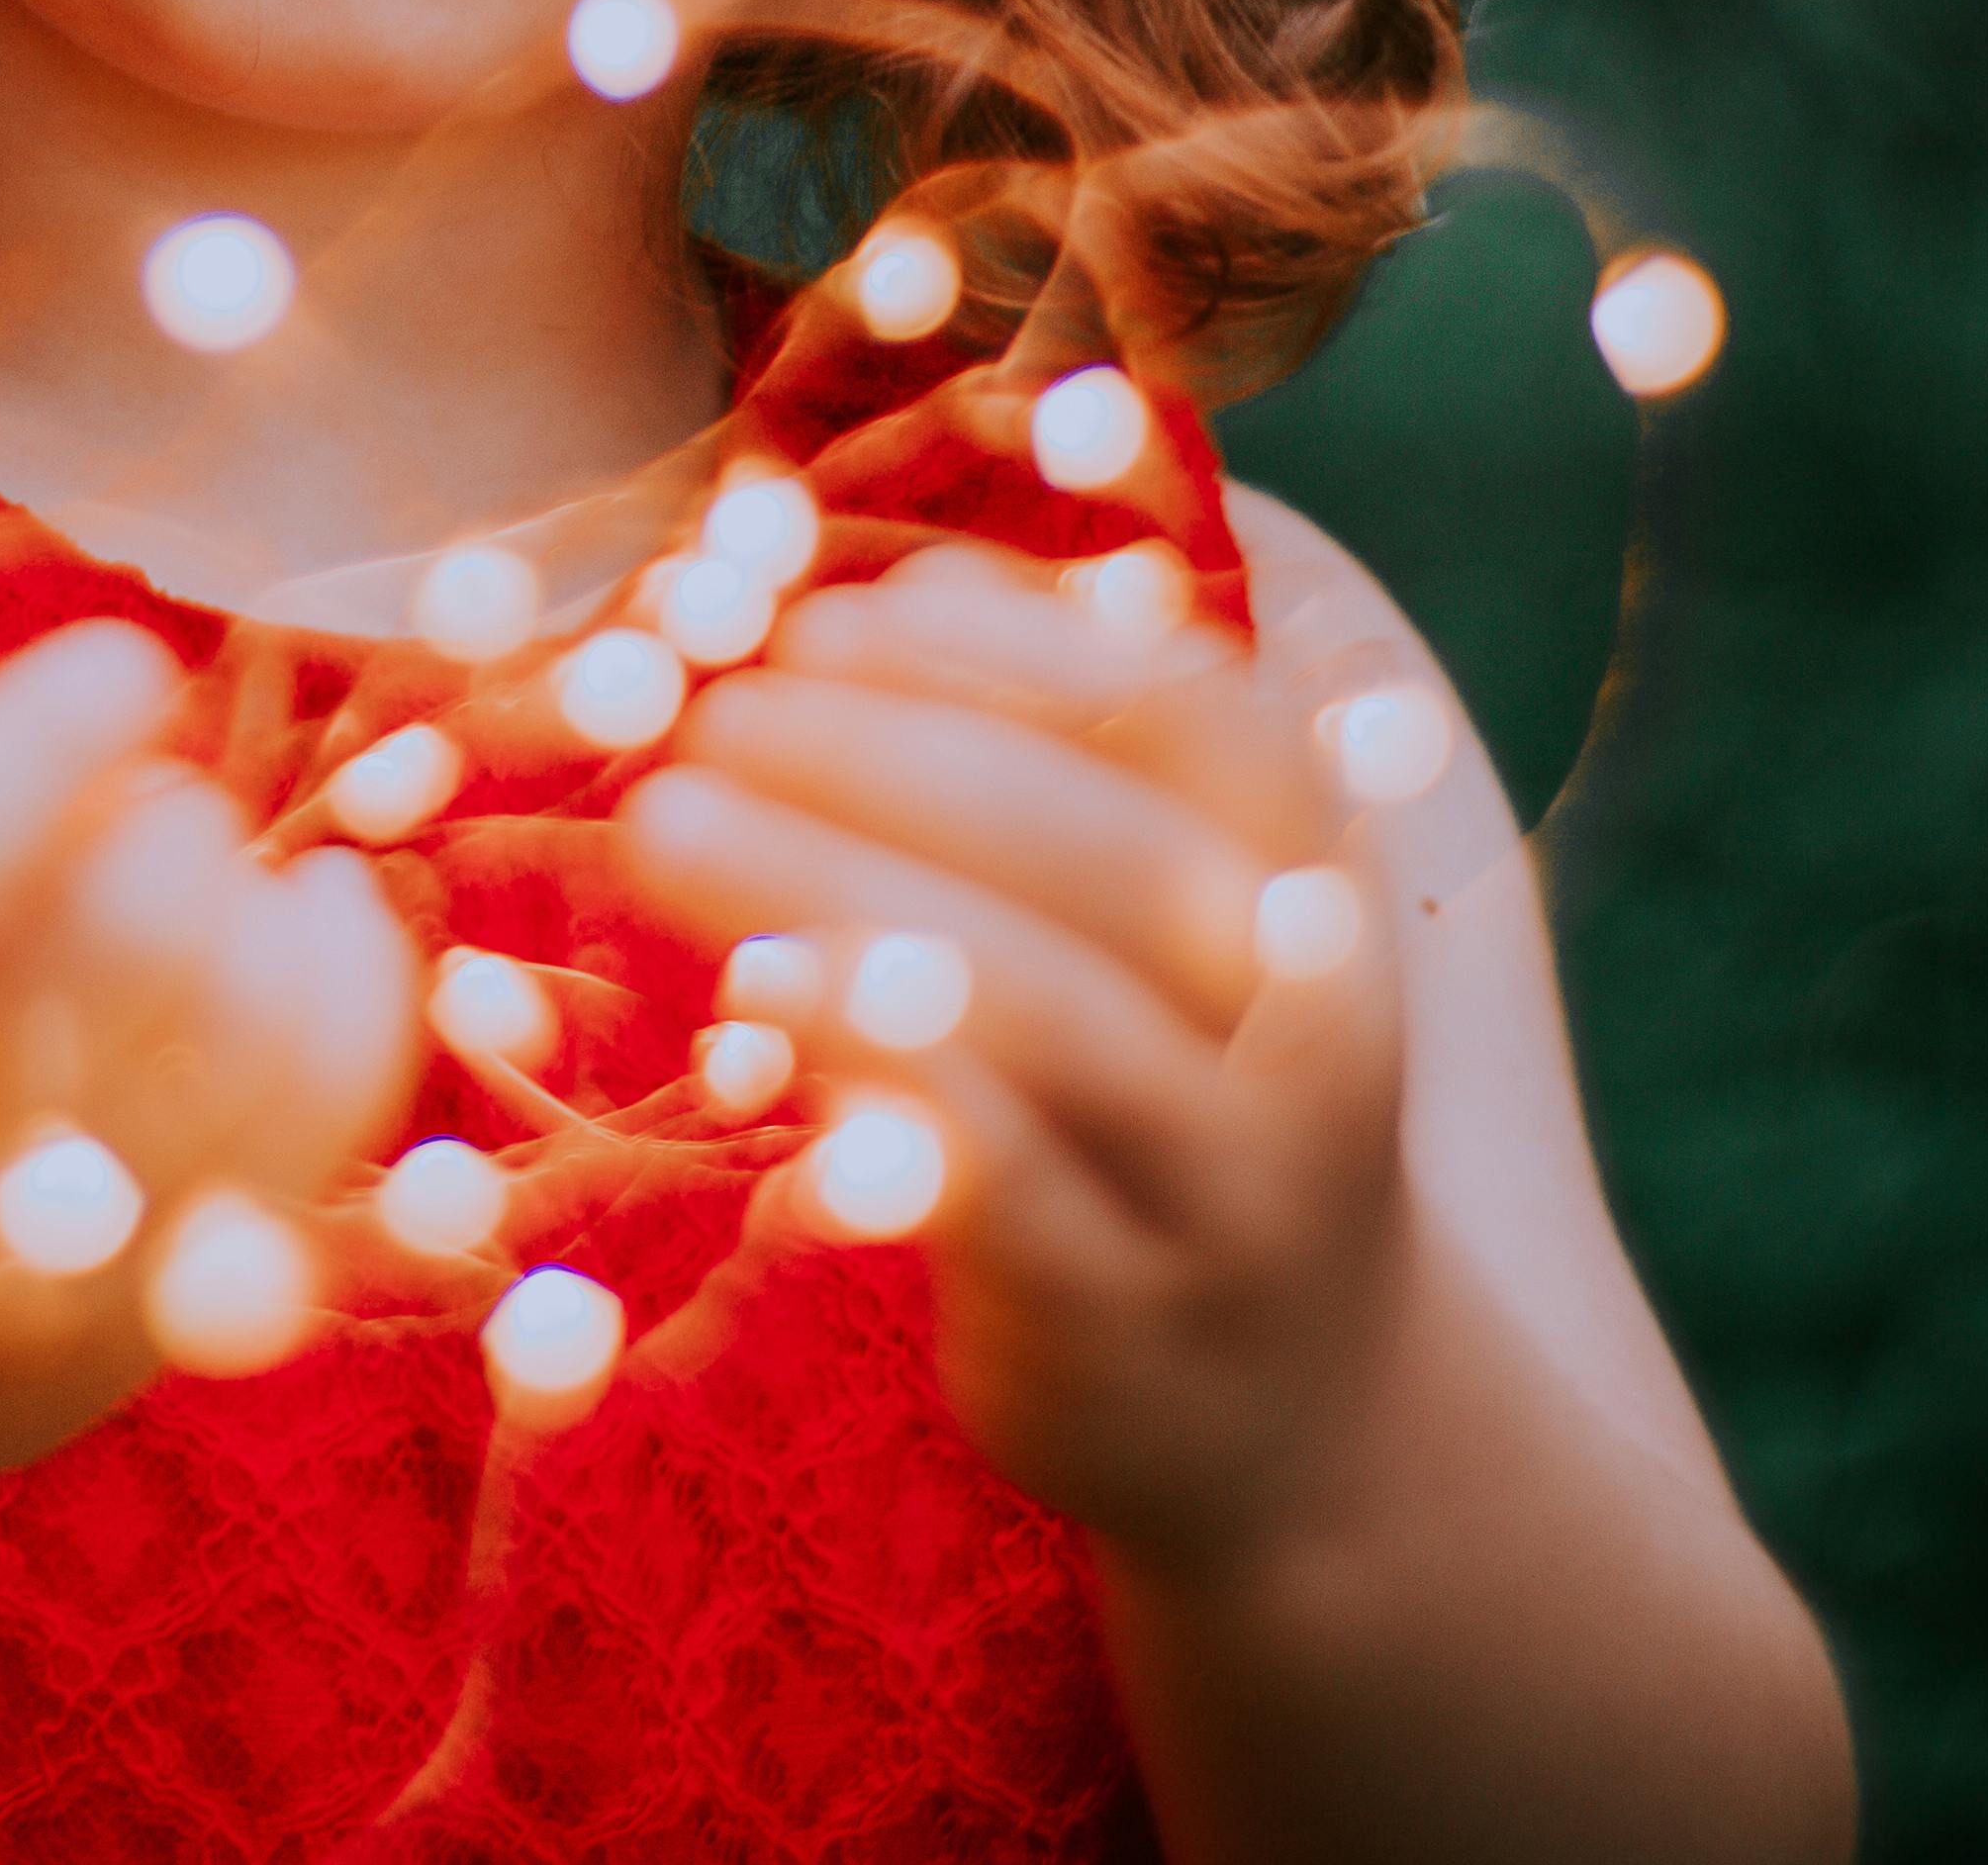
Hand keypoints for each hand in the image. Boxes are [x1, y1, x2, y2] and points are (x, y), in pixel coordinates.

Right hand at [0, 621, 417, 1539]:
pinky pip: (314, 1123)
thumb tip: (133, 703)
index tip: (126, 665)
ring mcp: (0, 1298)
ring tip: (197, 876)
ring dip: (252, 902)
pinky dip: (345, 979)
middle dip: (166, 828)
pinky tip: (314, 912)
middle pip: (108, 943)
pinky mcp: (129, 1349)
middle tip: (142, 811)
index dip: (40, 741)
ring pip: (237, 1025)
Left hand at [619, 548, 1416, 1567]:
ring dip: (840, 891)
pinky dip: (879, 1072)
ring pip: (1045, 1008)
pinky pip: (1001, 1177)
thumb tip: (883, 582)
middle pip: (1104, 850)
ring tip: (667, 821)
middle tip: (716, 707)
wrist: (1297, 1405)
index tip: (836, 613)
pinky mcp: (1124, 1314)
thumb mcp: (1178, 925)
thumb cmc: (1174, 1091)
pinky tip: (751, 996)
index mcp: (1320, 878)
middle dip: (890, 758)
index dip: (1010, 649)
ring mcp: (1231, 1180)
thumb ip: (1066, 773)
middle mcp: (1313, 1021)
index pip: (1191, 716)